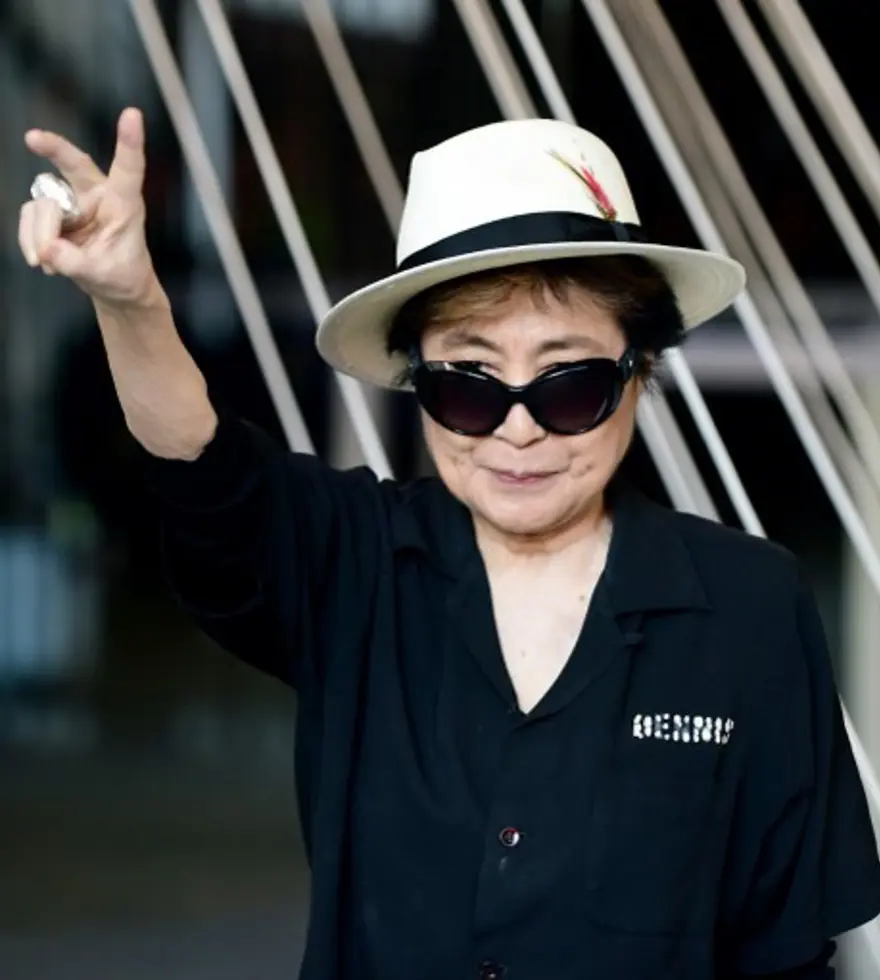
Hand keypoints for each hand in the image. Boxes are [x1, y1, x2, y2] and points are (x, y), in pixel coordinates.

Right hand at [19, 107, 160, 309]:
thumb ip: (74, 262)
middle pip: (75, 164)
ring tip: (50, 261)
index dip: (129, 143)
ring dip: (39, 235)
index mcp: (125, 205)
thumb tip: (46, 250)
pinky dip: (31, 241)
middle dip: (54, 149)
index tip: (133, 115)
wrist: (114, 288)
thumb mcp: (103, 274)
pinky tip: (45, 261)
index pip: (128, 170)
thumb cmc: (122, 275)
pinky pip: (29, 218)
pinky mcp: (53, 213)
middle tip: (33, 139)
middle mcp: (99, 196)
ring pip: (42, 205)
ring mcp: (73, 203)